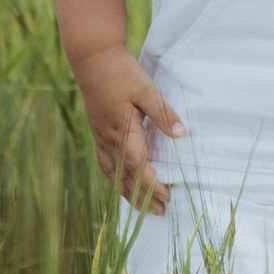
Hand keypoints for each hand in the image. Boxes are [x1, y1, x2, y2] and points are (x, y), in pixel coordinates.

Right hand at [70, 47, 179, 213]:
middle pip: (125, 177)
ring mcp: (100, 138)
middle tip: (160, 213)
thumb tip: (180, 135)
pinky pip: (105, 164)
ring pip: (113, 174)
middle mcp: (109, 140)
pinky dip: (115, 179)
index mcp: (123, 132)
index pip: (138, 168)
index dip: (152, 185)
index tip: (167, 197)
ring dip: (128, 193)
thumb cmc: (122, 74)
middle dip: (143, 197)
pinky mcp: (97, 132)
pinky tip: (121, 184)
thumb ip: (163, 113)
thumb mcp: (147, 90)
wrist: (93, 61)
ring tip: (143, 208)